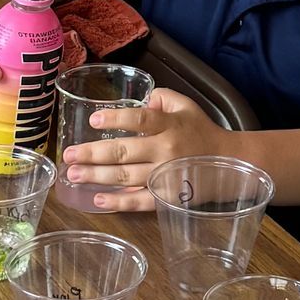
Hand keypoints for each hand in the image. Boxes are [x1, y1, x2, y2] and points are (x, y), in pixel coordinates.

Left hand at [61, 88, 225, 212]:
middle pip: (124, 152)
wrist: (232, 164)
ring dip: (96, 177)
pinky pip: (140, 201)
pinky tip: (98, 200)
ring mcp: (166, 176)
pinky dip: (118, 202)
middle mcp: (167, 150)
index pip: (141, 119)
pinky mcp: (168, 197)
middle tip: (68, 156)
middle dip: (92, 154)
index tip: (93, 121)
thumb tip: (139, 99)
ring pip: (126, 177)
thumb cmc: (202, 132)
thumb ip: (162, 97)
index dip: (116, 119)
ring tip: (73, 175)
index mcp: (170, 124)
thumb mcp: (187, 106)